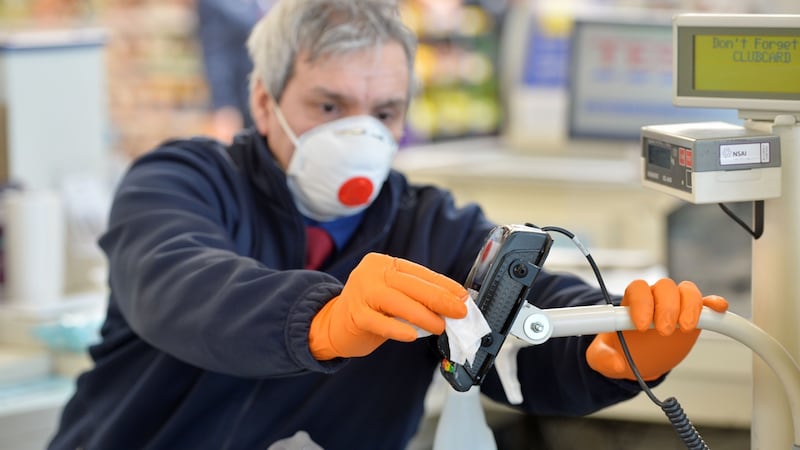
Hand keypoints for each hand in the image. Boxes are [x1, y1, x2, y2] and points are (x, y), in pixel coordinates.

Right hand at [309, 253, 467, 359]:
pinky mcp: (353, 313)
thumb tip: (452, 305)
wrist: (333, 325)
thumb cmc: (370, 310)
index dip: (444, 285)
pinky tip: (411, 336)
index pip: (420, 273)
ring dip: (424, 316)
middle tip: (460, 312)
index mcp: (384, 263)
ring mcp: (360, 291)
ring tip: (441, 327)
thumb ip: (417, 297)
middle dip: (440, 299)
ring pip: (398, 302)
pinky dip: (397, 328)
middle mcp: (371, 272)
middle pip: (411, 285)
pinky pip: (379, 322)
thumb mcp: (394, 296)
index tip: (463, 297)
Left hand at [586, 278, 727, 380]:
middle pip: (664, 287)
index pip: (638, 289)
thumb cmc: (618, 350)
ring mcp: (676, 305)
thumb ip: (603, 358)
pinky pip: (706, 303)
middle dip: (666, 307)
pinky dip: (713, 304)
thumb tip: (617, 363)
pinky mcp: (693, 316)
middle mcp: (655, 299)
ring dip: (689, 306)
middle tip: (663, 331)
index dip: (641, 303)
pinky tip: (717, 309)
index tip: (640, 325)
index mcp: (631, 303)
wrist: (636, 358)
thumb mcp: (601, 356)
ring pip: (686, 291)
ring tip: (684, 328)